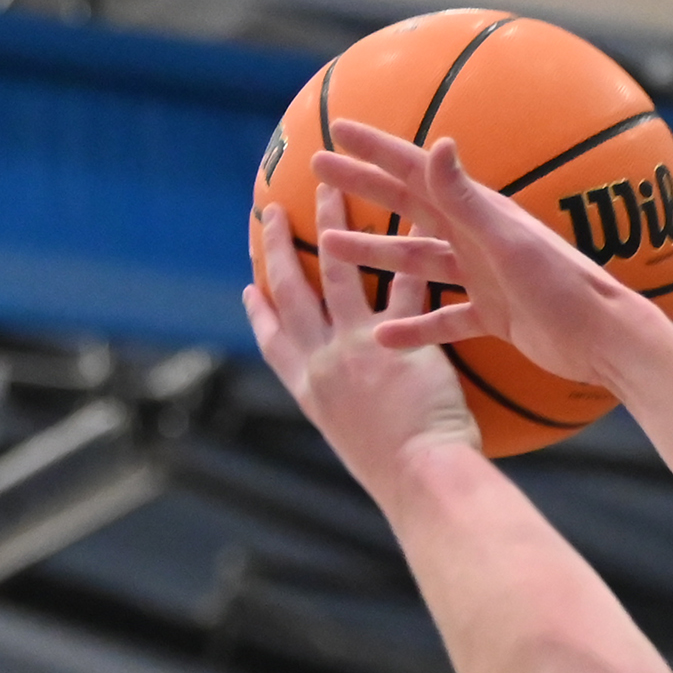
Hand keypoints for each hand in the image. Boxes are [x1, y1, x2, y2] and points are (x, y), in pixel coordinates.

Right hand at [244, 182, 478, 505]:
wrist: (422, 483)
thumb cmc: (403, 481)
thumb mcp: (357, 448)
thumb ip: (350, 418)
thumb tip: (357, 416)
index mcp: (309, 391)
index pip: (274, 342)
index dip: (259, 311)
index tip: (250, 284)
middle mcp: (323, 363)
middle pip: (292, 291)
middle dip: (276, 247)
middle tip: (268, 211)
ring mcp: (356, 346)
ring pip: (338, 270)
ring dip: (331, 226)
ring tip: (330, 190)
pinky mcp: (397, 338)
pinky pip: (403, 282)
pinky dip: (406, 250)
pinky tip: (411, 217)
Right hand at [312, 123, 647, 390]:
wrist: (605, 340)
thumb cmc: (564, 287)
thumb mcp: (509, 242)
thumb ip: (468, 200)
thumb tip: (441, 144)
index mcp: (482, 213)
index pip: (418, 173)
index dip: (376, 151)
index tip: (336, 130)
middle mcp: (480, 239)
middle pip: (409, 208)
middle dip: (365, 190)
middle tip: (319, 173)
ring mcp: (486, 277)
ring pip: (419, 263)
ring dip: (378, 256)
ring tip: (333, 249)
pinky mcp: (495, 316)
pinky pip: (444, 319)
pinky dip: (416, 326)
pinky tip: (383, 336)